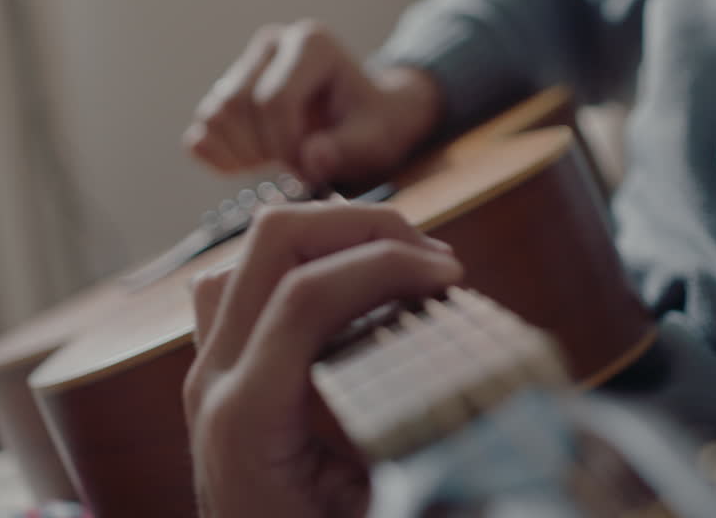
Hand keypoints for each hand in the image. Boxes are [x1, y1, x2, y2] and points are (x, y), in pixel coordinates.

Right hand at [183, 20, 443, 183]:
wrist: (366, 119)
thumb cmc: (374, 125)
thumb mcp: (375, 140)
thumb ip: (347, 149)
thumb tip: (311, 157)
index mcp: (311, 43)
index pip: (274, 98)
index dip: (285, 146)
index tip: (309, 171)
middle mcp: (272, 44)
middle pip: (238, 105)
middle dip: (264, 151)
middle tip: (297, 170)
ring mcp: (245, 65)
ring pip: (215, 115)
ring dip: (242, 155)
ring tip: (280, 164)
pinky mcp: (227, 90)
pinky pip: (203, 129)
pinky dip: (220, 156)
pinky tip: (253, 165)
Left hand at [183, 202, 461, 517]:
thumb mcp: (382, 510)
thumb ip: (428, 456)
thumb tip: (504, 401)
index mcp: (244, 422)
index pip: (305, 294)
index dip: (387, 264)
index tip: (452, 276)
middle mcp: (214, 383)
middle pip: (272, 244)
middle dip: (363, 226)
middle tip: (435, 259)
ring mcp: (211, 373)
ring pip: (253, 252)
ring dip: (333, 237)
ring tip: (404, 263)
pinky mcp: (224, 372)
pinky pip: (249, 284)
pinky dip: (308, 263)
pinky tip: (360, 290)